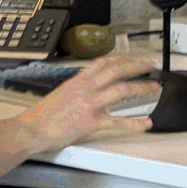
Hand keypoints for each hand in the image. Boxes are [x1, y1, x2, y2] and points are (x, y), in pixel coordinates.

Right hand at [16, 55, 157, 149]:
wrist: (31, 128)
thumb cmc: (43, 114)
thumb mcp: (61, 92)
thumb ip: (78, 87)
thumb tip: (90, 86)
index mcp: (78, 80)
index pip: (104, 62)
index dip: (123, 59)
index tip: (133, 59)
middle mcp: (85, 88)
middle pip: (117, 70)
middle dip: (138, 66)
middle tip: (152, 66)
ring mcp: (89, 104)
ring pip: (122, 89)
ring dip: (142, 87)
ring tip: (155, 88)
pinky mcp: (91, 122)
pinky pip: (118, 121)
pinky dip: (135, 123)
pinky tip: (146, 123)